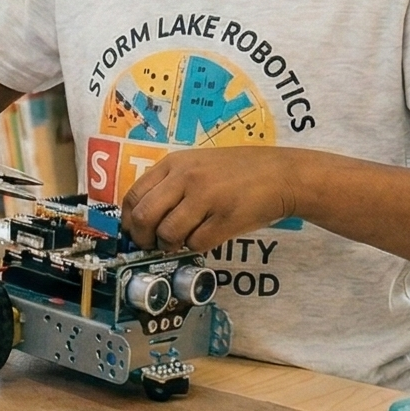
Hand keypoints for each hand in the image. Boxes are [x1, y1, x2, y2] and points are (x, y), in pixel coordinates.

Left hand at [119, 147, 300, 254]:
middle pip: (144, 217)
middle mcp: (185, 178)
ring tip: (181, 240)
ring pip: (167, 234)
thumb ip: (169, 183)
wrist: (281, 175)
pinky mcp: (225, 218)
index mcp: (174, 163)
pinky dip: (196, 246)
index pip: (133, 195)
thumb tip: (140, 216)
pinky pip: (196, 243)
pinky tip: (206, 236)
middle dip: (143, 238)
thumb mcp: (196, 164)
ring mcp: (205, 198)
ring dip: (170, 245)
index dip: (128, 220)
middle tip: (151, 244)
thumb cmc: (237, 172)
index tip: (133, 231)